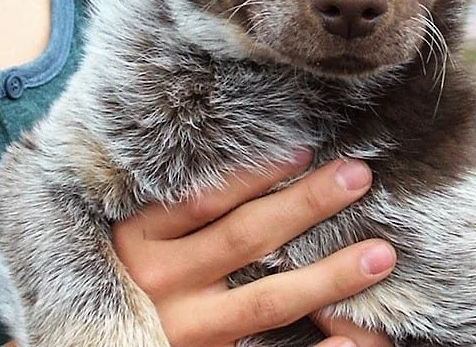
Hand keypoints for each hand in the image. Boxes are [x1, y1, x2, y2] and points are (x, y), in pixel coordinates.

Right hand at [112, 155, 395, 346]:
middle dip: (306, 205)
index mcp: (141, 238)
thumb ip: (177, 204)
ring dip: (328, 277)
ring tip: (380, 254)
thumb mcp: (137, 230)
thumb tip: (261, 155)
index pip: (206, 199)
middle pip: (245, 238)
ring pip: (266, 300)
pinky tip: (351, 342)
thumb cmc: (126, 266)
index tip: (306, 148)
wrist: (94, 331)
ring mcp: (185, 329)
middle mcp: (161, 282)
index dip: (258, 173)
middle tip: (358, 176)